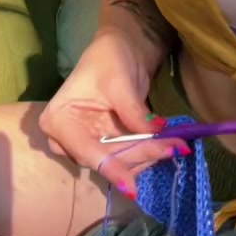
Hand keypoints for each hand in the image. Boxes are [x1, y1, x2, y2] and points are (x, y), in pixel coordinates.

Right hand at [38, 28, 186, 196]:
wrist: (120, 47)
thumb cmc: (110, 57)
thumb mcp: (120, 83)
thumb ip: (133, 112)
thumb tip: (154, 133)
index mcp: (59, 120)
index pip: (86, 152)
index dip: (111, 168)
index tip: (131, 188)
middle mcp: (67, 138)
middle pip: (105, 159)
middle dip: (140, 155)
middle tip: (173, 148)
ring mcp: (87, 142)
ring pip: (118, 161)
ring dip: (148, 155)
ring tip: (176, 145)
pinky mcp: (105, 143)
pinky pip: (126, 155)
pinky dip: (147, 151)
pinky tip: (168, 145)